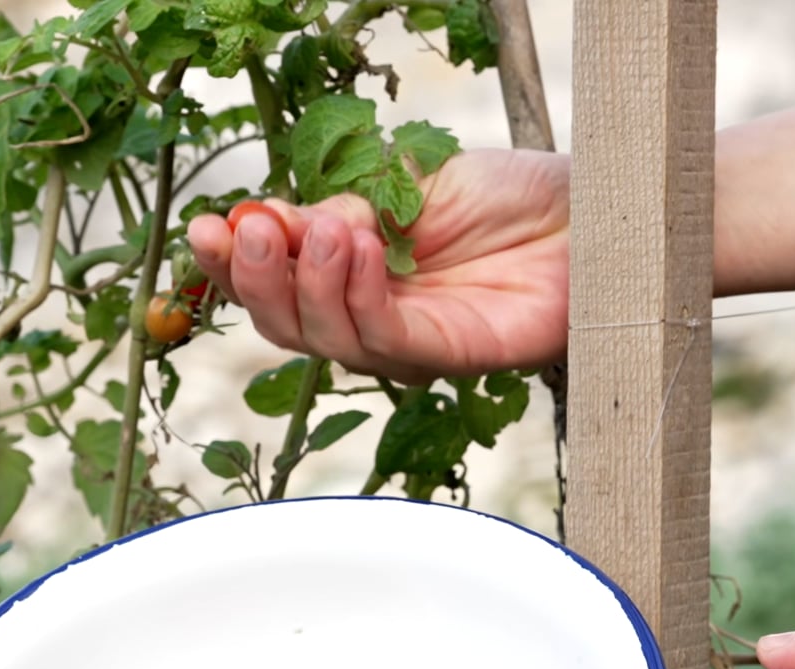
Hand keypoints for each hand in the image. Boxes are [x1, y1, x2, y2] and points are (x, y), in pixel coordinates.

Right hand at [184, 148, 569, 383]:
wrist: (588, 212)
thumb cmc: (508, 198)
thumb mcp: (409, 186)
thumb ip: (343, 210)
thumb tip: (277, 222)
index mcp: (351, 273)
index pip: (275, 282)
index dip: (234, 262)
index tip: (205, 226)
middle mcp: (370, 316)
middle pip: (285, 324)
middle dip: (257, 279)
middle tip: (248, 230)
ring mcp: (407, 343)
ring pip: (327, 339)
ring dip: (312, 283)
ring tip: (326, 230)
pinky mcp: (448, 355)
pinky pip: (386, 338)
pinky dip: (363, 297)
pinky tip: (363, 249)